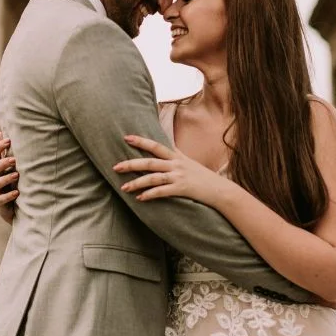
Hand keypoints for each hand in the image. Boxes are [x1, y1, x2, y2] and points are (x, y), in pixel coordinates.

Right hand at [0, 132, 18, 223]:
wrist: (13, 206)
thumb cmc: (11, 182)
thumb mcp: (9, 166)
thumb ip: (5, 152)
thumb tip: (1, 133)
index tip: (9, 140)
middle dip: (2, 163)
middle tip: (14, 160)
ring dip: (5, 179)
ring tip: (17, 175)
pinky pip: (0, 199)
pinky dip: (8, 195)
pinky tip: (17, 192)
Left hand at [113, 135, 230, 206]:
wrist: (220, 190)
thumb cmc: (203, 178)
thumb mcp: (189, 162)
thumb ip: (176, 156)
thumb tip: (165, 147)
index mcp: (177, 156)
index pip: (156, 145)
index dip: (141, 141)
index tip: (126, 137)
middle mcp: (176, 164)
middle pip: (150, 161)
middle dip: (131, 163)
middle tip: (115, 166)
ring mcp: (179, 176)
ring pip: (153, 177)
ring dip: (137, 182)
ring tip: (123, 187)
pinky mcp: (182, 188)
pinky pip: (162, 191)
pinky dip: (150, 194)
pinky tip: (140, 198)